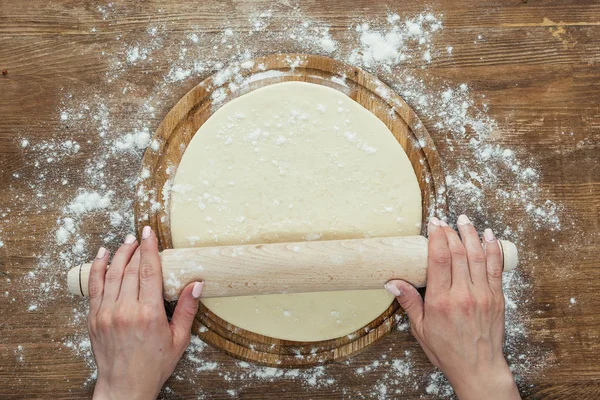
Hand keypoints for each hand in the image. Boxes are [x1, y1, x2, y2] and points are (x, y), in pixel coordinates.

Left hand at [88, 226, 203, 399]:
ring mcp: (107, 313)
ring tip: (127, 241)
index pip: (149, 271)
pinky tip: (103, 255)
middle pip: (131, 269)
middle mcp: (126, 310)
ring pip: (112, 274)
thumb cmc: (153, 365)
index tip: (150, 233)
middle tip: (141, 234)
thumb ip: (187, 309)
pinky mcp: (94, 318)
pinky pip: (95, 286)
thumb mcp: (179, 339)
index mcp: (149, 313)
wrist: (125, 386)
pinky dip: (98, 268)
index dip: (150, 248)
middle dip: (136, 248)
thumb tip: (196, 285)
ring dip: (120, 254)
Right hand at [385, 215, 519, 399]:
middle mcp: (463, 295)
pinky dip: (492, 249)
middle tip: (444, 220)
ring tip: (465, 220)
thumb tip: (392, 283)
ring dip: (471, 234)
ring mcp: (483, 295)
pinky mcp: (497, 298)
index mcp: (441, 301)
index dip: (436, 236)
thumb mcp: (421, 329)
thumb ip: (409, 302)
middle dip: (450, 231)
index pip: (438, 259)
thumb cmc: (448, 351)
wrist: (479, 369)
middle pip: (458, 252)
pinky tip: (488, 235)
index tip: (433, 223)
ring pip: (478, 256)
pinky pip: (496, 268)